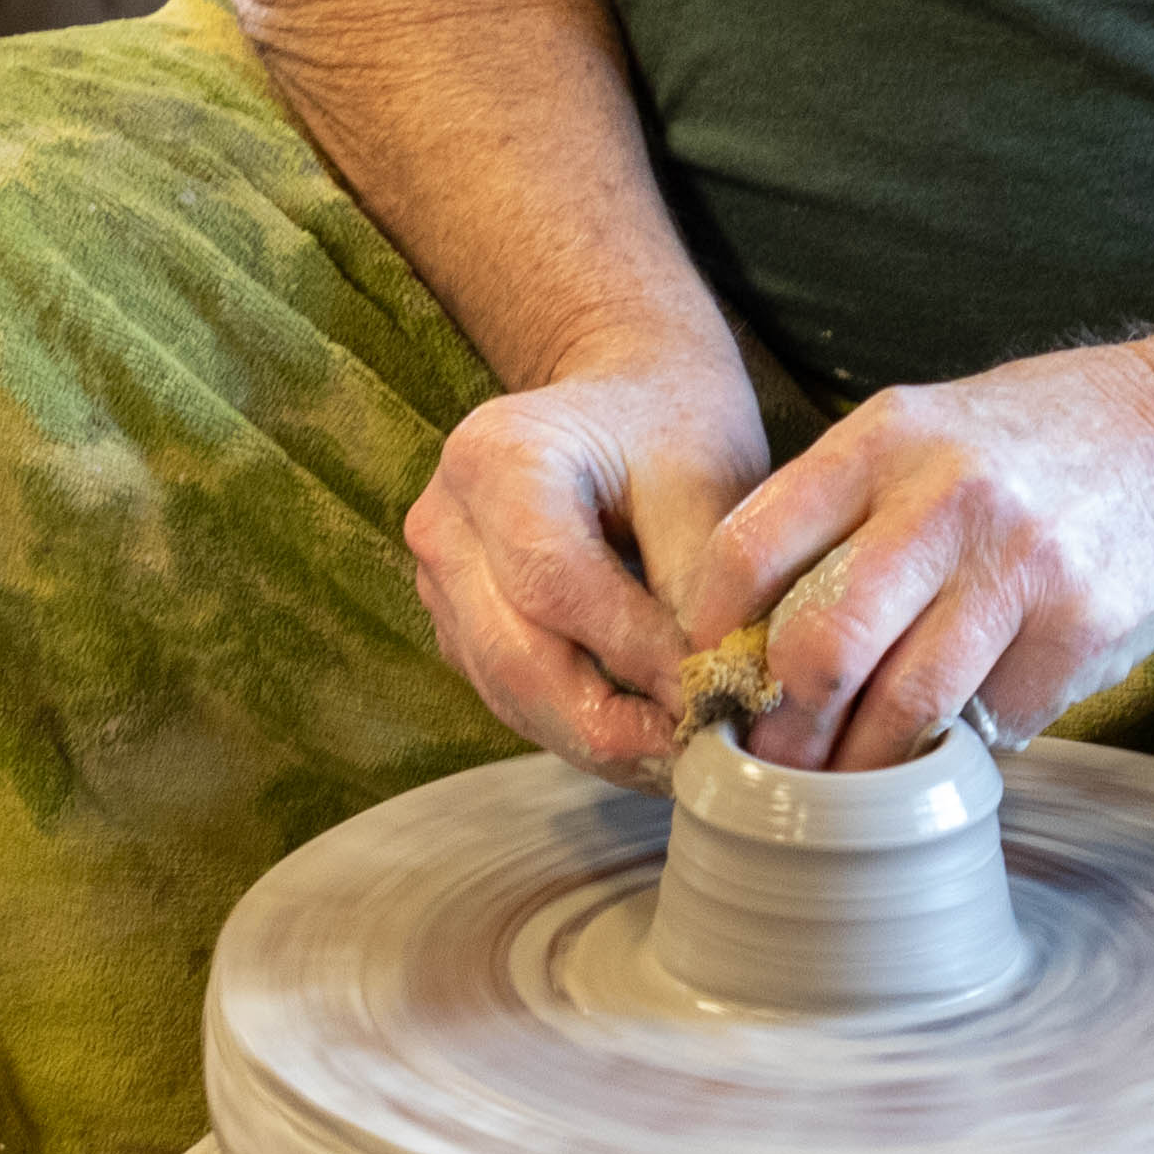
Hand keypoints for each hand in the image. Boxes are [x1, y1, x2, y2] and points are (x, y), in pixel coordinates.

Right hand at [404, 346, 773, 781]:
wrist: (625, 397)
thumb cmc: (673, 429)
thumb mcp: (709, 486)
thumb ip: (705, 589)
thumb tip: (711, 693)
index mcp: (496, 460)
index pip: (559, 588)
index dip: (636, 657)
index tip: (715, 699)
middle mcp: (444, 520)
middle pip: (517, 658)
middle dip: (612, 725)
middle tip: (698, 756)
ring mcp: (438, 576)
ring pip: (509, 691)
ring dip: (595, 739)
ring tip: (680, 756)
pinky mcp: (454, 619)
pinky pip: (507, 693)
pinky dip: (574, 724)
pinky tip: (642, 734)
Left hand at [679, 347, 1153, 772]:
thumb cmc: (1038, 443)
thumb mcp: (926, 430)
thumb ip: (843, 510)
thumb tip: (743, 635)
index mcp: (886, 438)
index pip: (751, 547)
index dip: (711, 633)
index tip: (710, 678)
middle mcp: (948, 496)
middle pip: (820, 645)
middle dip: (782, 728)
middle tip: (768, 767)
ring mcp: (1022, 563)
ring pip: (906, 705)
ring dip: (862, 770)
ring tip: (841, 794)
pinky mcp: (1084, 625)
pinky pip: (996, 721)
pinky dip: (966, 748)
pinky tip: (959, 740)